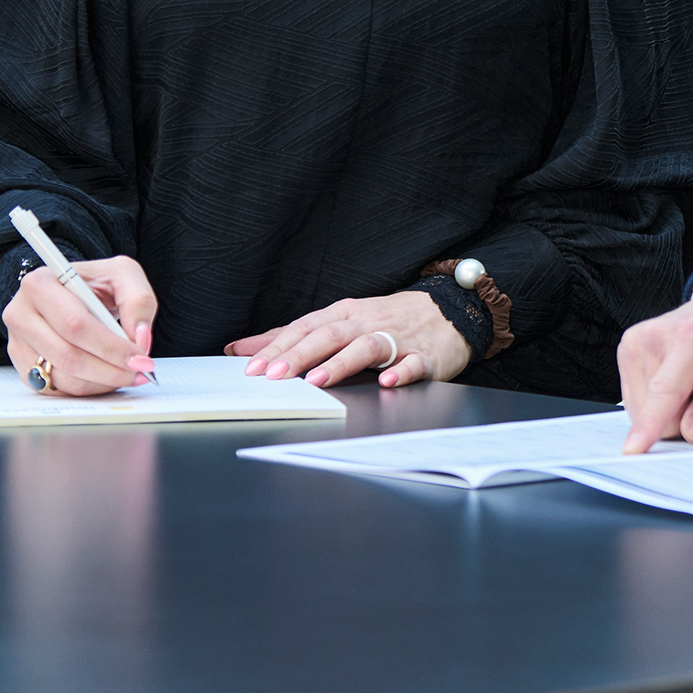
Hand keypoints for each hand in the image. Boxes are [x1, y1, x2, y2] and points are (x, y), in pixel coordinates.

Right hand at [3, 254, 158, 396]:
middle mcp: (20, 314)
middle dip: (110, 369)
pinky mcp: (22, 366)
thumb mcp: (122, 275)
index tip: (140, 358)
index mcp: (40, 284)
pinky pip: (56, 389)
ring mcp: (17, 343)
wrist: (71, 291)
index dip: (110, 346)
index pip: (75, 324)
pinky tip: (107, 377)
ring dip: (101, 382)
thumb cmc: (94, 282)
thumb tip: (140, 339)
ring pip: (62, 377)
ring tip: (128, 374)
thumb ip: (138, 301)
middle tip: (140, 371)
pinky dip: (87, 389)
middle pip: (68, 355)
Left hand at [229, 291, 470, 389]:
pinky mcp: (425, 356)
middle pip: (329, 335)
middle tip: (273, 375)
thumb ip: (292, 336)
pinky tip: (386, 381)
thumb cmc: (387, 319)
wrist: (449, 312)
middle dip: (299, 355)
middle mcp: (367, 323)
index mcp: (345, 314)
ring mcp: (397, 339)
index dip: (278, 346)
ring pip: (365, 347)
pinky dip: (399, 372)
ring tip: (316, 380)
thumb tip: (242, 349)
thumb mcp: (340, 320)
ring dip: (340, 363)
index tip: (251, 366)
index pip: (306, 327)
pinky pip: (412, 364)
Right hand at [616, 266, 692, 452]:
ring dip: (675, 409)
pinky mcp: (630, 349)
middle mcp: (656, 336)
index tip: (633, 450)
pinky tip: (687, 382)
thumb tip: (692, 430)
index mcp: (692, 337)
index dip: (649, 426)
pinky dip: (664, 401)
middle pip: (657, 411)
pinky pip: (640, 398)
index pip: (666, 392)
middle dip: (686, 418)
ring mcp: (638, 341)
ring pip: (645, 409)